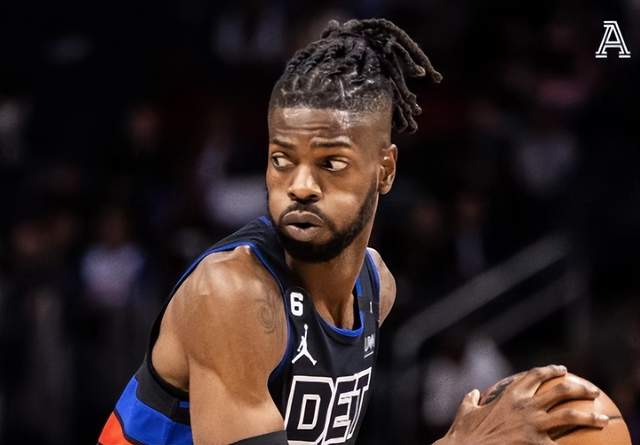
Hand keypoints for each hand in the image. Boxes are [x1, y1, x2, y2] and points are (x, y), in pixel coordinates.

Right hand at [434, 365, 608, 444]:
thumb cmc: (464, 434)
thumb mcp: (466, 412)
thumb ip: (470, 401)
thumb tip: (472, 394)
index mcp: (510, 395)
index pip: (535, 376)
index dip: (550, 371)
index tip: (561, 370)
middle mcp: (526, 406)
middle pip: (560, 391)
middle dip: (579, 389)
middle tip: (590, 391)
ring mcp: (534, 425)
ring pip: (570, 416)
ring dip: (589, 416)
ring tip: (602, 419)